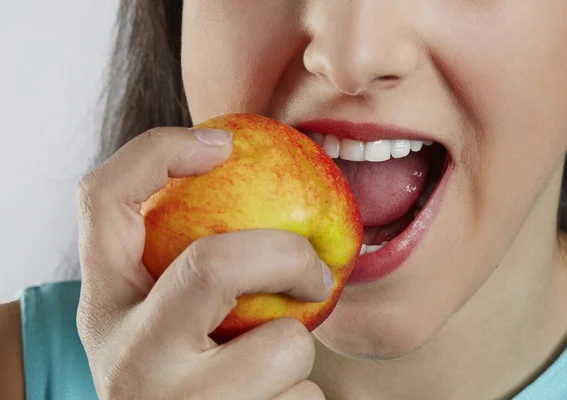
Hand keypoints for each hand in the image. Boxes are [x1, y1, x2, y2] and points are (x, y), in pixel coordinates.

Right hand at [76, 127, 329, 398]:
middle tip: (318, 270)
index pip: (103, 201)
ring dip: (298, 348)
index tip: (225, 143)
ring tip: (272, 370)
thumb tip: (256, 185)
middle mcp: (128, 357)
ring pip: (281, 345)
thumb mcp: (163, 325)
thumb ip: (189, 272)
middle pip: (212, 265)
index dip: (159, 151)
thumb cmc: (186, 377)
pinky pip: (303, 397)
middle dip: (287, 254)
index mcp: (105, 310)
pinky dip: (302, 394)